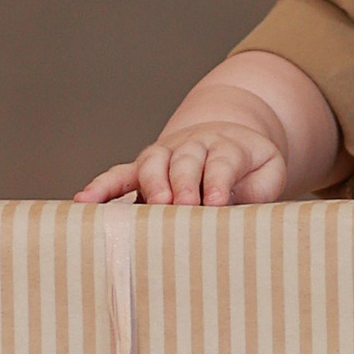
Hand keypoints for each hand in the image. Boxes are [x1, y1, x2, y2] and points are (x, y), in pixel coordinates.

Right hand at [78, 92, 295, 209]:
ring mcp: (166, 154)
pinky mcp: (144, 167)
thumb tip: (233, 214)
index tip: (215, 202)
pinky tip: (85, 201)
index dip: (217, 179)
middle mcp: (193, 145)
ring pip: (152, 162)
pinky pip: (121, 174)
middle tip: (183, 207)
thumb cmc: (251, 168)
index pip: (222, 160)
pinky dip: (103, 187)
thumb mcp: (268, 175)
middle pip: (185, 160)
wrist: (230, 139)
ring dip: (150, 183)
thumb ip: (256, 192)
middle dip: (182, 184)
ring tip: (151, 207)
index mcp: (229, 145)